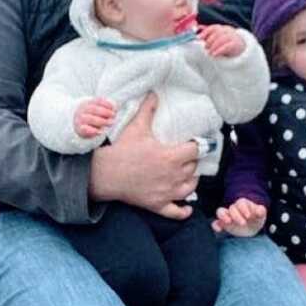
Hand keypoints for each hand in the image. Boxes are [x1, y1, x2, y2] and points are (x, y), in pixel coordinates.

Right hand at [75, 97, 116, 138]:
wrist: (78, 123)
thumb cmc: (92, 115)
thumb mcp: (98, 109)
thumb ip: (107, 108)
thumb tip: (116, 108)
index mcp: (88, 103)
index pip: (98, 101)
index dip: (107, 104)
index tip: (114, 108)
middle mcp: (83, 110)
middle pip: (94, 109)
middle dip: (105, 112)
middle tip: (114, 115)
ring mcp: (80, 119)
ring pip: (90, 119)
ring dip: (102, 121)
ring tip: (110, 123)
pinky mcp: (80, 129)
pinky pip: (85, 129)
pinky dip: (93, 130)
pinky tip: (100, 132)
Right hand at [88, 94, 198, 218]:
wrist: (105, 174)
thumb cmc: (122, 150)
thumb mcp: (136, 128)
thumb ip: (148, 110)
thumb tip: (154, 94)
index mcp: (171, 157)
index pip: (196, 150)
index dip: (200, 145)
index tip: (200, 142)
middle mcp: (173, 176)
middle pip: (194, 168)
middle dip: (192, 161)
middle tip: (188, 156)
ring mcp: (166, 193)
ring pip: (190, 188)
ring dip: (191, 181)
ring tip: (188, 174)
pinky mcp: (157, 205)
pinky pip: (176, 212)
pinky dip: (183, 211)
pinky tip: (187, 208)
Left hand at [197, 23, 244, 57]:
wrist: (241, 47)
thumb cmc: (226, 42)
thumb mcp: (217, 37)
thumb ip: (208, 33)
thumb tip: (198, 28)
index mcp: (222, 28)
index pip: (213, 27)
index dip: (205, 32)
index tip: (199, 38)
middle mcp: (227, 31)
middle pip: (217, 33)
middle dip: (209, 40)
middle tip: (205, 47)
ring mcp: (232, 37)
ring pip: (221, 39)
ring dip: (213, 46)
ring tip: (209, 53)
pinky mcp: (235, 44)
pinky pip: (227, 46)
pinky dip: (219, 50)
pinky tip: (214, 55)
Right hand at [212, 198, 266, 236]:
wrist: (252, 226)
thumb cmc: (255, 217)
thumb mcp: (261, 214)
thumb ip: (261, 211)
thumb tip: (259, 210)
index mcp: (243, 204)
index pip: (241, 203)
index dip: (244, 209)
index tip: (249, 216)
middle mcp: (234, 209)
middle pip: (232, 208)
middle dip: (236, 215)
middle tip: (243, 223)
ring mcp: (227, 216)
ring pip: (220, 211)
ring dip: (223, 216)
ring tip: (228, 222)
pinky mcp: (223, 224)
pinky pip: (216, 222)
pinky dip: (216, 225)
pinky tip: (219, 229)